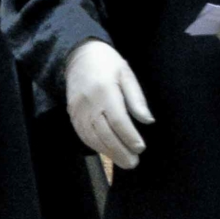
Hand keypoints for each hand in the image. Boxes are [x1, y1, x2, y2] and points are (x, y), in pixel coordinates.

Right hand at [65, 40, 153, 168]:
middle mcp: (89, 103)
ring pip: (92, 137)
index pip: (118, 120)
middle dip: (120, 150)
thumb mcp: (127, 74)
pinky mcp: (72, 114)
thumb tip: (147, 120)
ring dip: (108, 152)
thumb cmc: (108, 64)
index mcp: (105, 91)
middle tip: (133, 163)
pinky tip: (106, 152)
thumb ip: (136, 98)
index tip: (141, 148)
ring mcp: (78, 110)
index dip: (129, 136)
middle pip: (105, 133)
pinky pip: (83, 134)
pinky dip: (95, 146)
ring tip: (123, 162)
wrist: (79, 55)